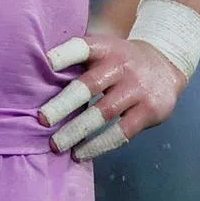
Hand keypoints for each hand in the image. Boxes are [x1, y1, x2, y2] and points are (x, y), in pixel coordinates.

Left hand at [37, 33, 187, 160]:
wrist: (164, 64)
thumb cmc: (118, 59)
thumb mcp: (102, 48)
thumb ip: (77, 59)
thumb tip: (35, 74)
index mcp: (104, 48)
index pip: (82, 47)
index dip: (65, 54)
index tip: (46, 63)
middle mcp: (120, 66)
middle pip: (89, 86)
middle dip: (63, 104)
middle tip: (41, 119)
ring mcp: (136, 89)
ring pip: (103, 113)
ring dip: (77, 131)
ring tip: (56, 145)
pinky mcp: (149, 111)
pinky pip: (122, 132)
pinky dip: (99, 145)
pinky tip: (81, 153)